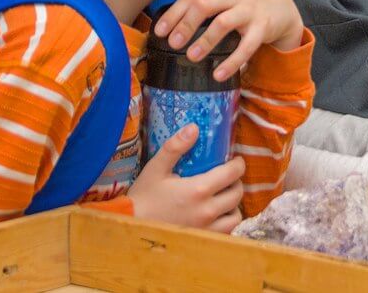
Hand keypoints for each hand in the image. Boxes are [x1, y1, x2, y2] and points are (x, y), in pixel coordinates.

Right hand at [129, 124, 245, 231]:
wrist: (129, 225)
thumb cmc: (143, 196)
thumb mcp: (156, 167)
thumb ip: (175, 147)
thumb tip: (194, 127)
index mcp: (198, 190)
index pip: (233, 173)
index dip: (238, 164)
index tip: (234, 161)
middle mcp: (206, 211)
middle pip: (237, 193)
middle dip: (235, 182)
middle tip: (226, 177)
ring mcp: (206, 228)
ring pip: (235, 215)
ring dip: (232, 204)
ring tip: (221, 196)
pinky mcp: (202, 240)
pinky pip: (226, 231)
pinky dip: (226, 222)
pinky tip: (215, 214)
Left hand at [152, 0, 304, 81]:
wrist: (280, 7)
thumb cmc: (242, 6)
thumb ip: (200, 6)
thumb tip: (166, 28)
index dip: (173, 15)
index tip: (159, 32)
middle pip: (204, 5)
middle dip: (185, 24)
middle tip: (173, 43)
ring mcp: (249, 10)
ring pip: (223, 22)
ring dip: (205, 40)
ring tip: (192, 56)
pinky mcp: (263, 27)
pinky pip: (246, 46)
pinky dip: (232, 62)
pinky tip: (219, 74)